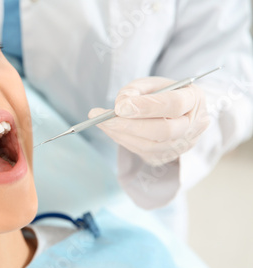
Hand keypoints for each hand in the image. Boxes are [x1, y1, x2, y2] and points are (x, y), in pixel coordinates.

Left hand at [89, 77, 209, 166]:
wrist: (178, 112)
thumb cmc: (163, 93)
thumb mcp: (150, 83)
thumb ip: (135, 90)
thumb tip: (120, 105)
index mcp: (195, 100)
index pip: (174, 105)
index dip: (146, 107)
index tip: (120, 107)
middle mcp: (193, 126)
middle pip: (164, 131)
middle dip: (130, 125)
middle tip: (103, 119)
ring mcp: (182, 145)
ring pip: (151, 145)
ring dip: (121, 134)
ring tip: (101, 122)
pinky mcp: (166, 156)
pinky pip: (142, 152)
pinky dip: (122, 140)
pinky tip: (109, 129)